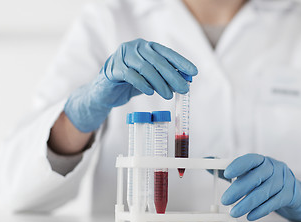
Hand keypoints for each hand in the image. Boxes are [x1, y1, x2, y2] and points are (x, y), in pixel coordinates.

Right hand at [64, 38, 197, 132]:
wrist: (106, 90)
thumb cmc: (131, 83)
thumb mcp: (151, 79)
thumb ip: (165, 77)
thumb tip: (186, 81)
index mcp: (146, 47)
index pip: (167, 53)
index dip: (181, 62)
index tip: (193, 72)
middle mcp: (135, 47)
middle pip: (158, 61)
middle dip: (173, 76)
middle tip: (184, 88)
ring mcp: (123, 56)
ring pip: (146, 68)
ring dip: (160, 83)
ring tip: (169, 95)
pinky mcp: (114, 68)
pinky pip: (131, 75)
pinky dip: (142, 84)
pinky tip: (150, 92)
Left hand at [221, 154, 300, 221]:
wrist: (295, 193)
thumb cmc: (266, 181)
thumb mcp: (249, 173)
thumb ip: (229, 169)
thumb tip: (208, 161)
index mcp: (262, 161)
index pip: (250, 159)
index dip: (239, 165)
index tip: (227, 173)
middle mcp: (274, 168)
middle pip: (256, 177)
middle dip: (238, 189)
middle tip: (225, 200)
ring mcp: (284, 181)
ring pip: (264, 192)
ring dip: (247, 203)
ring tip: (234, 212)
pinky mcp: (289, 195)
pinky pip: (274, 203)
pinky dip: (260, 210)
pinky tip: (250, 215)